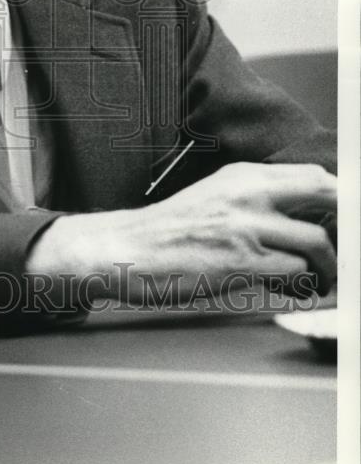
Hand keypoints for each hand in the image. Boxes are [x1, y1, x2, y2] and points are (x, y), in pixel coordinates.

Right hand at [26, 162, 336, 305]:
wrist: (125, 250)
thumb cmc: (168, 233)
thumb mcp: (214, 199)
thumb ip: (256, 201)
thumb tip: (308, 219)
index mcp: (242, 176)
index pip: (314, 174)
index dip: (342, 198)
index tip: (345, 221)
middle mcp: (247, 193)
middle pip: (326, 193)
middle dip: (345, 225)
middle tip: (343, 250)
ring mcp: (245, 226)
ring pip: (317, 242)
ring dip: (326, 268)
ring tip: (317, 281)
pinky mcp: (241, 261)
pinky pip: (295, 274)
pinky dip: (300, 286)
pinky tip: (285, 289)